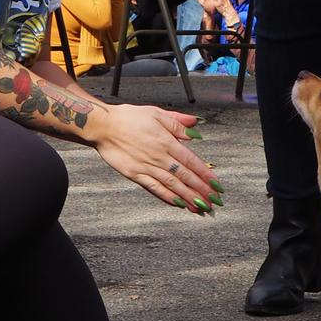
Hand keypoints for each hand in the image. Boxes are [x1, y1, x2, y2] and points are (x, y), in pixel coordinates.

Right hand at [92, 104, 220, 211]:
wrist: (103, 126)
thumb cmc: (129, 117)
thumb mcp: (156, 113)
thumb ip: (177, 122)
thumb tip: (196, 127)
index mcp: (166, 141)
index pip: (191, 160)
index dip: (205, 174)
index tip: (217, 184)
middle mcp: (159, 156)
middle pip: (185, 176)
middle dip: (201, 190)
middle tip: (214, 201)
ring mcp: (147, 167)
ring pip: (172, 185)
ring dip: (188, 197)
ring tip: (201, 207)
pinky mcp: (135, 175)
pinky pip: (154, 188)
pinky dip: (167, 197)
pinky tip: (177, 204)